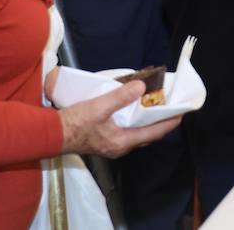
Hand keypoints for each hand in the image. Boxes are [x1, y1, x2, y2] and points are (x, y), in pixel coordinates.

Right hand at [56, 81, 181, 157]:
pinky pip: (127, 131)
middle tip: (170, 106)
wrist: (51, 134)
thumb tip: (142, 87)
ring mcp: (112, 145)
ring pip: (138, 133)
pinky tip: (133, 109)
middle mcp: (120, 146)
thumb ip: (120, 97)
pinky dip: (135, 120)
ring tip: (155, 105)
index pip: (154, 133)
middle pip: (148, 135)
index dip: (169, 122)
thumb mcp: (98, 107)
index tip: (182, 112)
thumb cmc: (74, 123)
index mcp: (122, 141)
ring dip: (148, 121)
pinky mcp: (105, 141)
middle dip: (161, 121)